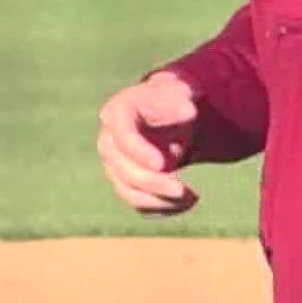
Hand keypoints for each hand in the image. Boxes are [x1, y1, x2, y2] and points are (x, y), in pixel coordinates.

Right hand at [96, 72, 200, 215]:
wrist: (166, 114)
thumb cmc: (170, 102)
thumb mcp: (178, 95)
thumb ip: (181, 102)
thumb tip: (188, 113)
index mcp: (118, 113)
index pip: (122, 136)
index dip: (139, 152)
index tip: (162, 164)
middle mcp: (109, 142)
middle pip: (123, 170)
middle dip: (153, 184)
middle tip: (183, 190)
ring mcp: (114, 165)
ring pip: (129, 192)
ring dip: (160, 201)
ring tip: (192, 198)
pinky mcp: (124, 183)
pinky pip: (138, 203)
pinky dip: (162, 207)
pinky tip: (186, 203)